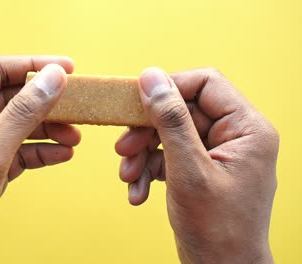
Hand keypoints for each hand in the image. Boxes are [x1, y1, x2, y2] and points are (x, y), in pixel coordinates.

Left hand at [0, 55, 80, 262]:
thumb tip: (52, 78)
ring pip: (18, 125)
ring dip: (47, 129)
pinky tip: (62, 154)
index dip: (33, 65)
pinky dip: (40, 152)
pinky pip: (19, 150)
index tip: (68, 67)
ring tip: (74, 136)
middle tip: (77, 105)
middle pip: (11, 98)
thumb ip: (23, 113)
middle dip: (45, 103)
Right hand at [115, 68, 277, 262]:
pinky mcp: (200, 170)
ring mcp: (216, 154)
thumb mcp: (188, 169)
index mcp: (246, 129)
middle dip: (147, 131)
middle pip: (181, 111)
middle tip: (123, 148)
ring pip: (169, 134)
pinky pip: (168, 156)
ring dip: (143, 154)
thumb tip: (152, 77)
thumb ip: (170, 120)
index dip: (168, 88)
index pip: (205, 84)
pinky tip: (138, 192)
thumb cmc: (217, 229)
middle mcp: (234, 137)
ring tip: (128, 176)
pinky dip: (149, 170)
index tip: (136, 101)